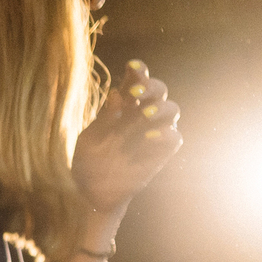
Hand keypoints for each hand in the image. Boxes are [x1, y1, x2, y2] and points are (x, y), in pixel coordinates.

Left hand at [73, 60, 182, 214]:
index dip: (138, 71)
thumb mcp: (89, 140)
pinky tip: (149, 136)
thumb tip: (116, 94)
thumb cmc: (87, 163)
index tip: (131, 66)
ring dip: (161, 108)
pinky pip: (175, 138)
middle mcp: (141, 116)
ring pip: (173, 110)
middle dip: (151, 86)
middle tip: (136, 91)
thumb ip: (103, 119)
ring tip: (144, 114)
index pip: (135, 81)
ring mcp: (153, 133)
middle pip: (159, 90)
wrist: (90, 195)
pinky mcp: (160, 153)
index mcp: (122, 107)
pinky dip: (166, 134)